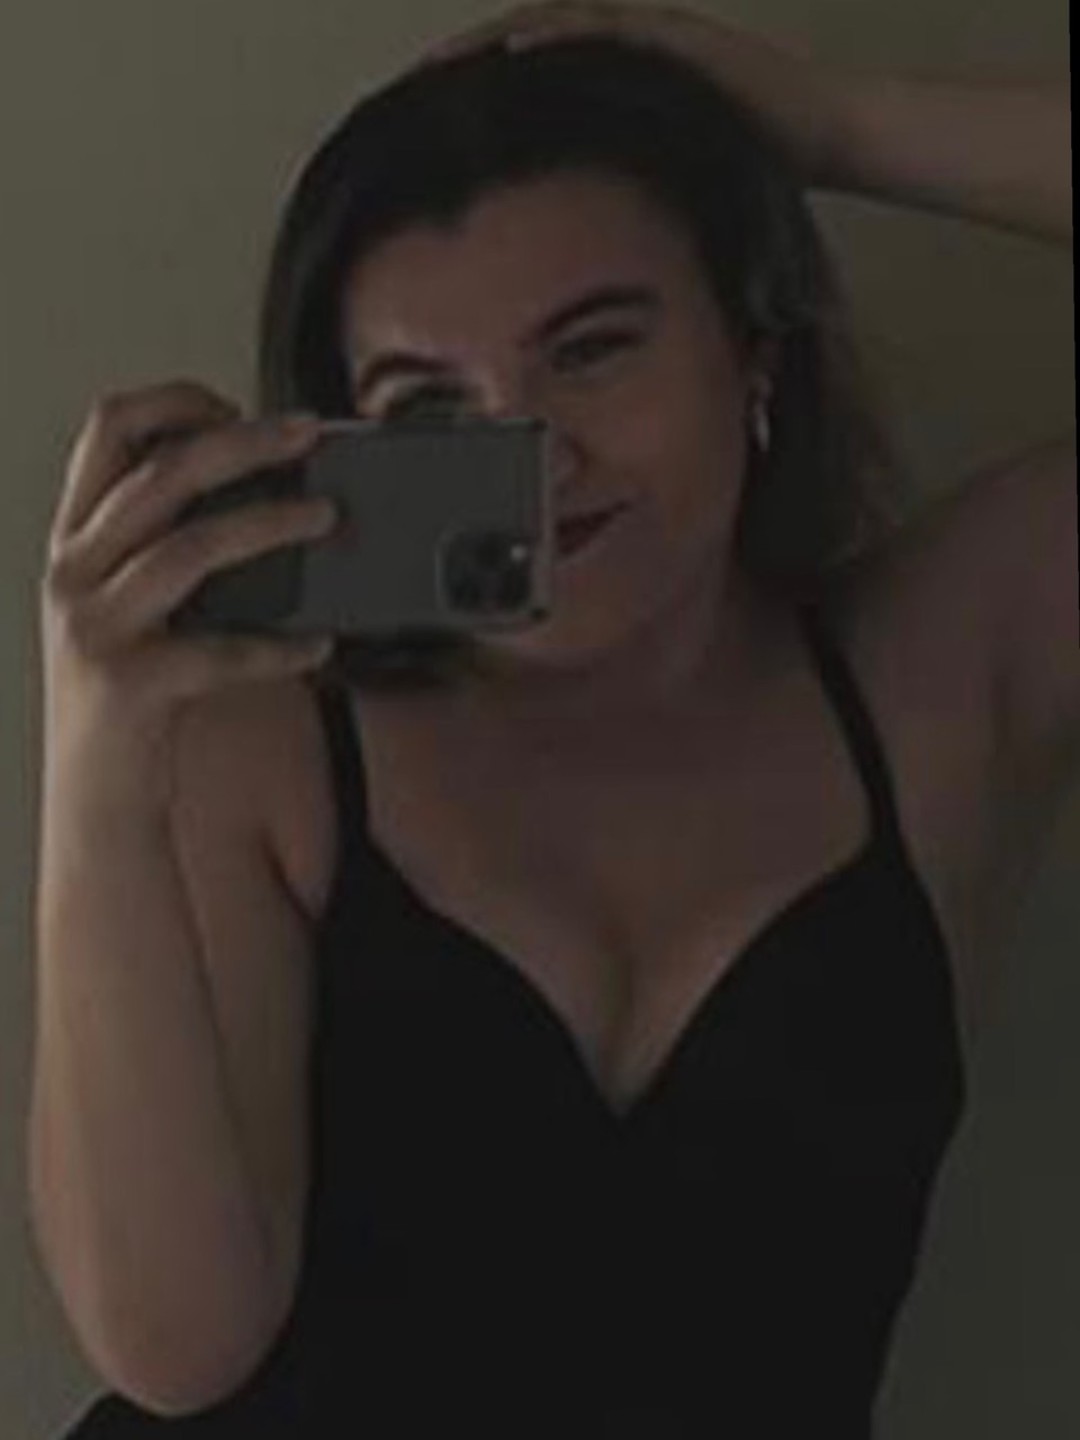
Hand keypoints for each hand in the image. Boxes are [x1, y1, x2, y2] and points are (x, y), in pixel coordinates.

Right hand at [42, 382, 335, 776]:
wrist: (94, 795)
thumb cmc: (132, 690)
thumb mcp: (133, 604)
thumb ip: (172, 548)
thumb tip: (271, 496)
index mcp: (74, 539)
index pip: (106, 429)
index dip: (173, 400)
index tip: (235, 403)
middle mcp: (71, 572)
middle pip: (159, 473)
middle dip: (241, 442)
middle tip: (307, 434)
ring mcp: (95, 627)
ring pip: (187, 548)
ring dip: (268, 524)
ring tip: (326, 516)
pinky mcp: (128, 683)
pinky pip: (216, 652)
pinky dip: (276, 646)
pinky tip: (318, 643)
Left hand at [417, 1, 861, 187]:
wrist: (822, 137)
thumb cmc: (746, 167)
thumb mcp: (663, 190)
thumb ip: (615, 204)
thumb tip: (570, 264)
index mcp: (612, 87)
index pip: (524, 84)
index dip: (471, 100)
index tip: (418, 130)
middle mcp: (620, 50)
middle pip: (518, 47)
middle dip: (459, 68)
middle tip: (403, 96)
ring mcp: (645, 35)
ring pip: (546, 26)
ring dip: (489, 46)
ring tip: (438, 70)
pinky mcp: (672, 36)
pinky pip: (601, 27)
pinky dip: (553, 38)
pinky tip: (511, 53)